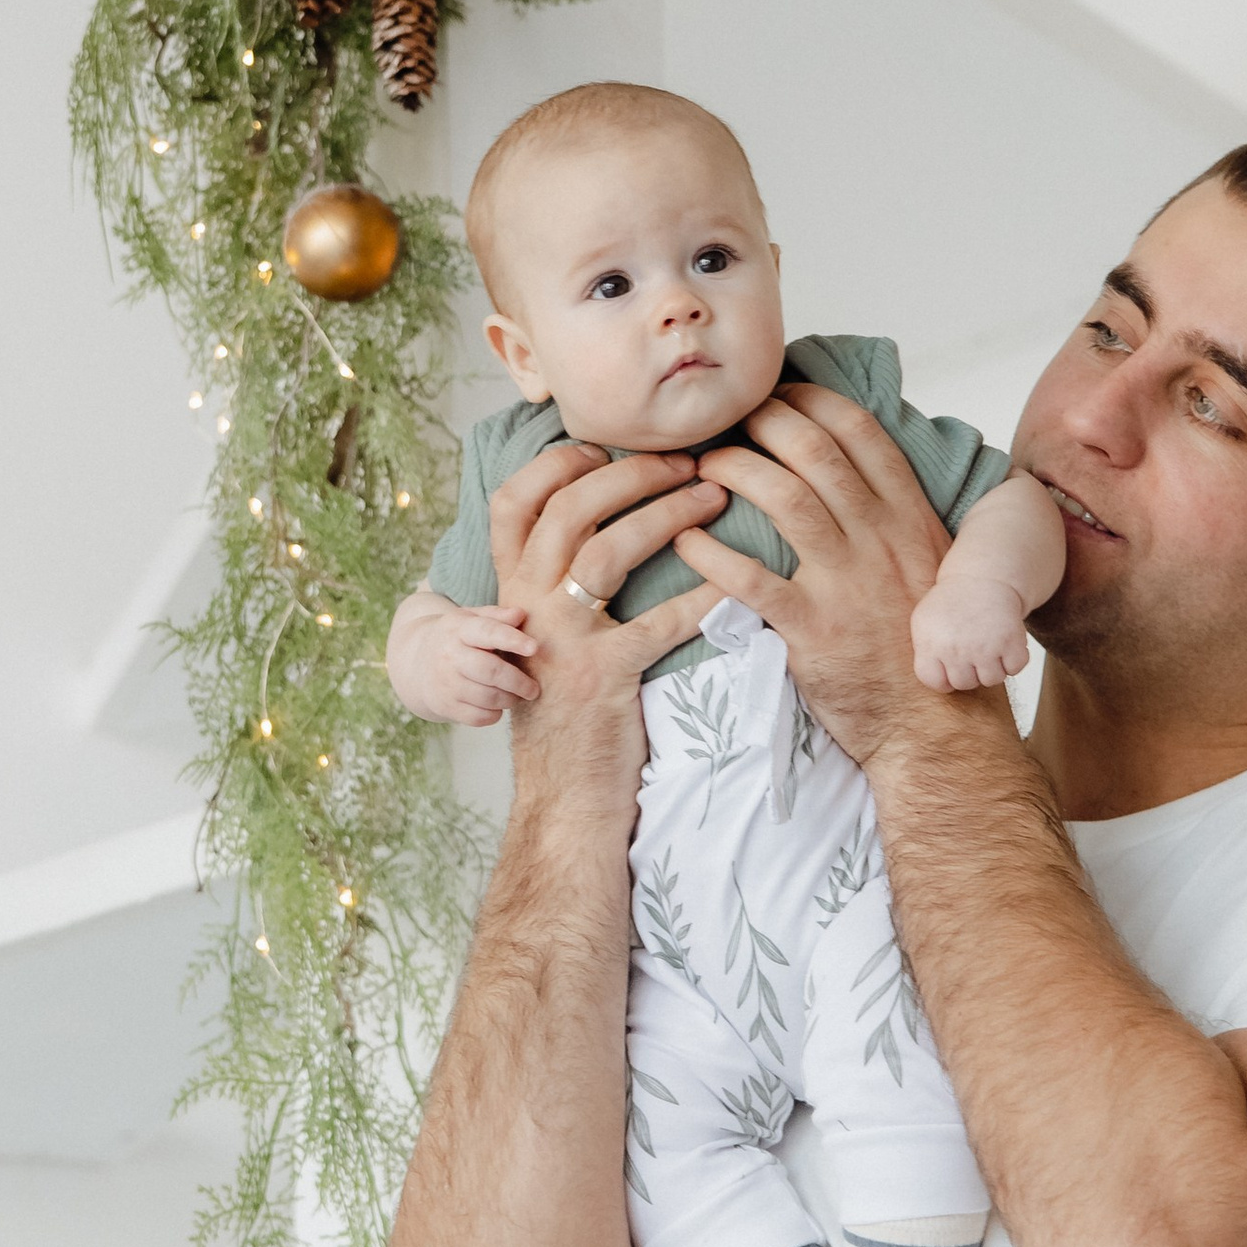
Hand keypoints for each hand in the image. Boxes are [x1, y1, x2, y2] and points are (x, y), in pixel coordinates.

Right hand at [388, 597, 538, 726]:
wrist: (414, 664)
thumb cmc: (455, 639)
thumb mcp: (470, 619)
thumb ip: (496, 616)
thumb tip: (520, 614)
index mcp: (459, 629)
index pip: (487, 632)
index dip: (512, 640)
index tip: (534, 648)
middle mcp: (449, 656)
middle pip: (490, 671)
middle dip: (518, 682)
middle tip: (533, 689)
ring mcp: (445, 683)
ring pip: (487, 697)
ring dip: (509, 699)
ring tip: (517, 695)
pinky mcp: (444, 706)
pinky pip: (477, 717)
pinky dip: (494, 715)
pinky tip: (496, 706)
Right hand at [488, 442, 726, 794]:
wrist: (563, 801)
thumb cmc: (567, 716)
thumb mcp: (543, 645)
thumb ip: (555, 589)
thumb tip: (596, 526)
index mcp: (510, 593)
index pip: (514, 502)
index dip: (556, 464)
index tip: (604, 446)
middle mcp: (526, 608)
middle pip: (569, 508)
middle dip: (631, 473)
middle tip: (686, 461)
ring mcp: (560, 641)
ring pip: (608, 549)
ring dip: (668, 514)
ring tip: (716, 497)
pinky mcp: (601, 677)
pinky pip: (659, 622)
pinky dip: (702, 598)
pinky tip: (736, 584)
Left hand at [674, 385, 970, 769]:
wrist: (938, 729)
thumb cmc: (927, 652)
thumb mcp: (931, 570)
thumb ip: (898, 522)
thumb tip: (863, 479)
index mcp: (909, 518)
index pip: (860, 432)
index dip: (812, 400)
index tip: (779, 391)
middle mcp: (880, 539)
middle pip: (814, 451)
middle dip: (763, 421)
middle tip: (728, 418)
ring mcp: (847, 582)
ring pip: (783, 498)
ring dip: (734, 471)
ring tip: (701, 467)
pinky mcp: (813, 629)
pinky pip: (750, 578)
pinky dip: (711, 553)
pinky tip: (686, 540)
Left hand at [912, 570, 1031, 692]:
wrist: (982, 577)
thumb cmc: (953, 602)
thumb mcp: (924, 622)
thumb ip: (924, 652)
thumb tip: (935, 681)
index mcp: (930, 644)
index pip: (935, 682)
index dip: (944, 678)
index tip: (949, 665)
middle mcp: (956, 648)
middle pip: (965, 684)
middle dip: (970, 670)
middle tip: (971, 648)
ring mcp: (984, 647)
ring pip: (992, 679)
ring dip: (993, 666)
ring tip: (988, 644)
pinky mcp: (1010, 642)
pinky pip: (1014, 669)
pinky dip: (1013, 658)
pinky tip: (1004, 642)